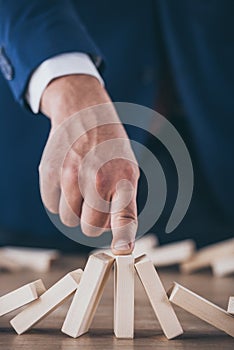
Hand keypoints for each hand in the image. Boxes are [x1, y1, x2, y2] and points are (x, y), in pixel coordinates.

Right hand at [39, 75, 138, 254]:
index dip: (124, 236)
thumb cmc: (111, 148)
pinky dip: (58, 199)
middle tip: (94, 206)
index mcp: (123, 178)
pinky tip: (66, 180)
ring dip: (74, 210)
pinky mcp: (49, 172)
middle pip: (89, 228)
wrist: (85, 114)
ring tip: (80, 188)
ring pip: (67, 220)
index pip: (124, 215)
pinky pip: (51, 206)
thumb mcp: (128, 170)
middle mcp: (96, 178)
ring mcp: (70, 175)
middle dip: (92, 223)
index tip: (122, 251)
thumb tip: (112, 233)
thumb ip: (123, 203)